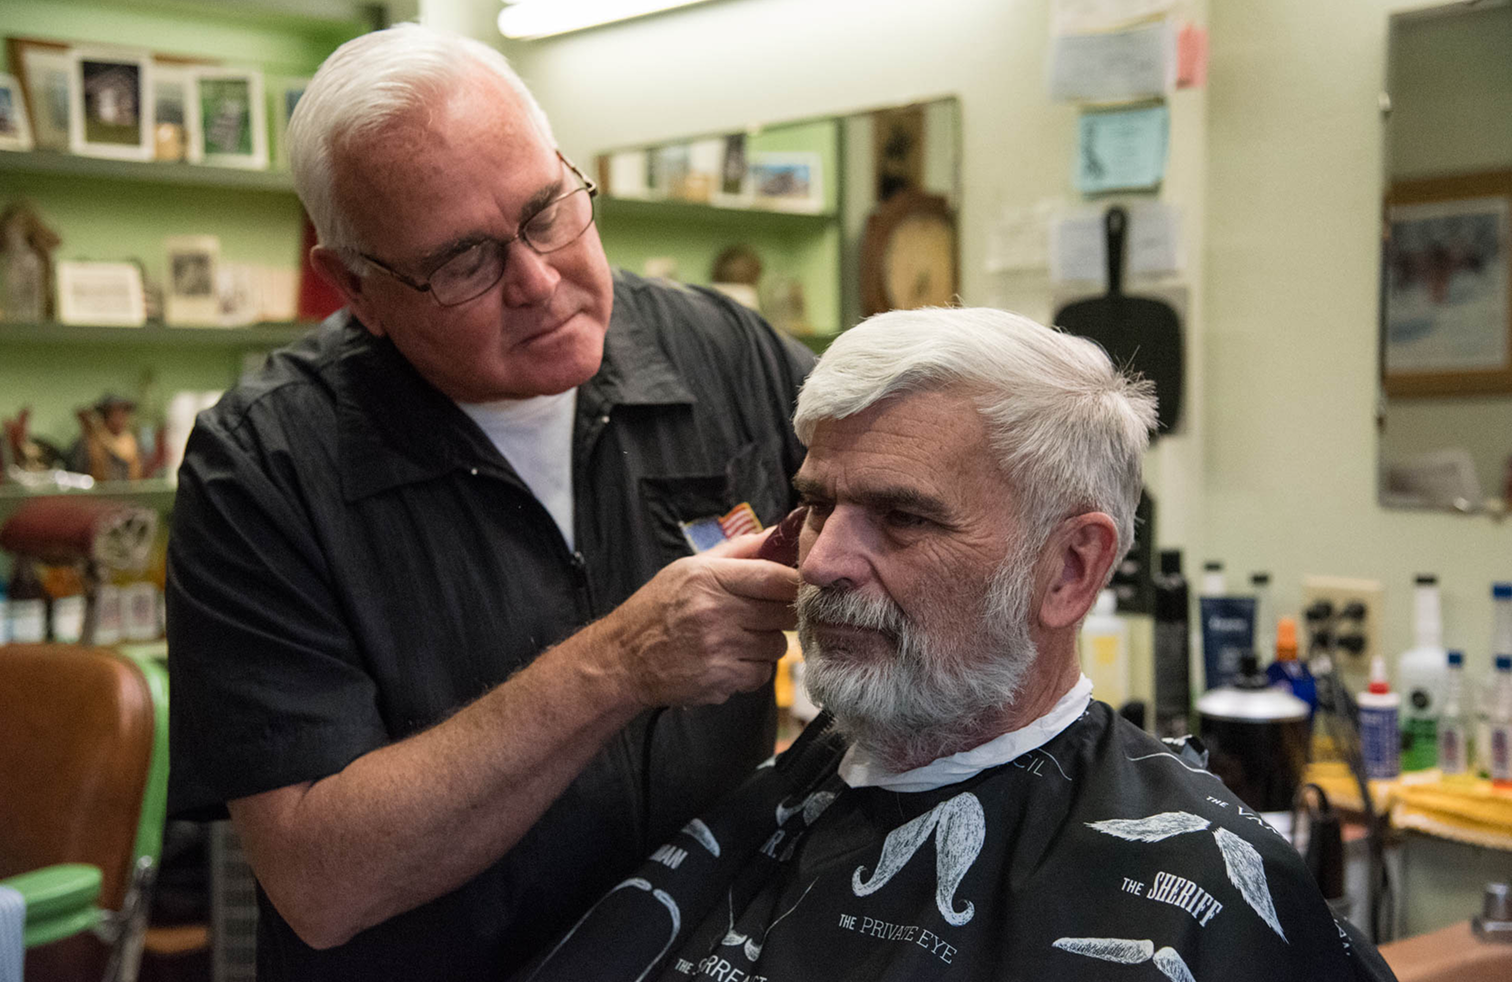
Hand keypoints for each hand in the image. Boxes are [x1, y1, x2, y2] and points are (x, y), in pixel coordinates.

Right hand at [593, 529, 798, 707]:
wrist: (623, 659)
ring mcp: (719, 648)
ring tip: (738, 639)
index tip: (796, 588)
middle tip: (763, 616)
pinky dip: (752, 670)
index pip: (775, 577)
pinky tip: (729, 661)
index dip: (795, 584)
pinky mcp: (721, 680)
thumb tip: (778, 532)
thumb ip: (738, 551)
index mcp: (708, 578)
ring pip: (777, 646)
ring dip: (765, 644)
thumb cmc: (657, 610)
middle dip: (781, 615)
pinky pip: (762, 674)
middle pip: (783, 614)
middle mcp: (715, 612)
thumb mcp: (689, 568)